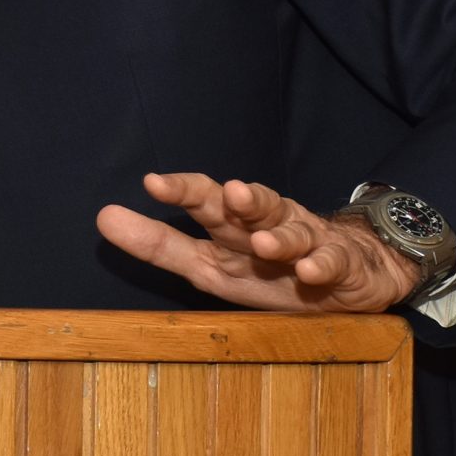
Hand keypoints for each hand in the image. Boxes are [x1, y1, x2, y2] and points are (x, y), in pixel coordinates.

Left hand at [94, 172, 420, 313]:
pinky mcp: (341, 264)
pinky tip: (308, 270)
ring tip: (263, 240)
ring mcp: (306, 241)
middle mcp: (267, 224)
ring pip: (293, 231)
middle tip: (227, 193)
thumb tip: (103, 217)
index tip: (153, 183)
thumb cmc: (268, 268)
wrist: (351, 272)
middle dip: (239, 199)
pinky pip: (331, 262)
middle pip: (251, 206)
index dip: (182, 191)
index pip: (204, 201)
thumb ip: (158, 245)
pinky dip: (320, 265)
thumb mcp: (209, 264)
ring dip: (279, 235)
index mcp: (231, 226)